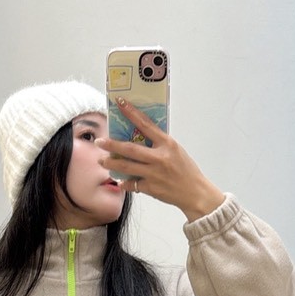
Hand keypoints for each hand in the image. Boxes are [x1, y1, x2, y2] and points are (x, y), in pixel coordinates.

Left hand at [100, 99, 225, 222]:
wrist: (195, 192)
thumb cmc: (186, 170)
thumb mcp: (176, 151)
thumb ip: (159, 144)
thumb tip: (140, 136)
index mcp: (167, 144)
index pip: (146, 124)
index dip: (131, 113)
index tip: (120, 103)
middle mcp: (159, 157)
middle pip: (130, 148)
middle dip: (111, 144)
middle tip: (99, 142)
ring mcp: (154, 173)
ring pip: (126, 167)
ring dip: (111, 163)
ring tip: (102, 160)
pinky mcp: (151, 188)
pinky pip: (132, 184)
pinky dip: (124, 183)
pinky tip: (119, 181)